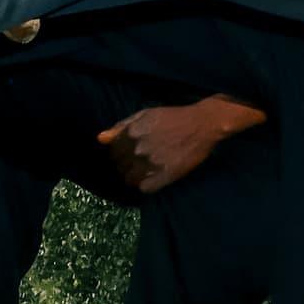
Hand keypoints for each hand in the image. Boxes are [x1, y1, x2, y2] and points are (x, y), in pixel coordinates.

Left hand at [97, 98, 266, 195]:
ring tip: (142, 174)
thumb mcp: (145, 114)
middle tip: (136, 164)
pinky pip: (146, 188)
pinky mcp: (166, 175)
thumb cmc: (172, 117)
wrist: (202, 124)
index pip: (113, 153)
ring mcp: (152, 163)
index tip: (126, 156)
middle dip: (124, 167)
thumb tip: (100, 139)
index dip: (118, 156)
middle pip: (120, 167)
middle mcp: (139, 149)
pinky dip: (146, 186)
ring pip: (130, 179)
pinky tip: (152, 179)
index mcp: (132, 133)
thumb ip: (121, 126)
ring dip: (133, 178)